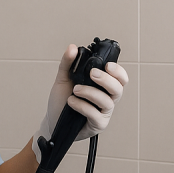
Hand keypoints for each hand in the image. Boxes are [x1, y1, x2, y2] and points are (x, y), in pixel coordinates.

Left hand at [32, 44, 128, 162]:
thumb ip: (68, 63)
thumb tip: (73, 47)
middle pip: (118, 89)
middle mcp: (107, 99)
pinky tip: (71, 102)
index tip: (107, 65)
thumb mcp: (63, 79)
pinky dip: (83, 106)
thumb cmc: (62, 100)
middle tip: (92, 73)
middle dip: (107, 80)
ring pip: (107, 102)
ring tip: (75, 89)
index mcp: (104, 87)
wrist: (52, 120)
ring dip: (91, 92)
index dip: (118, 71)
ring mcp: (103, 113)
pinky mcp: (97, 125)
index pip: (120, 78)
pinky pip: (96, 115)